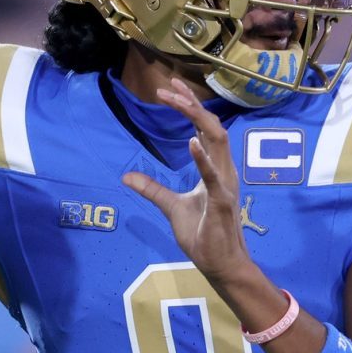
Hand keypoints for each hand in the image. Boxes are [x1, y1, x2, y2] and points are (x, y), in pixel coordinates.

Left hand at [121, 78, 253, 281]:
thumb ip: (153, 190)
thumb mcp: (171, 207)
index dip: (190, 107)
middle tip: (170, 87)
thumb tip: (127, 177)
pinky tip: (191, 142)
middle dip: (192, 105)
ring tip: (179, 103)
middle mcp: (223, 172)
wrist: (220, 264)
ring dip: (198, 120)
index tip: (172, 89)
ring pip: (217, 142)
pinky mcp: (222, 202)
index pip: (205, 130)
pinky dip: (203, 158)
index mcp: (215, 170)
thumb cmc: (203, 235)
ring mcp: (224, 185)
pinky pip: (214, 176)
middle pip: (212, 128)